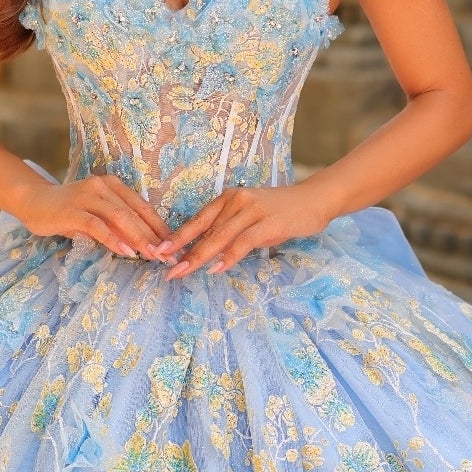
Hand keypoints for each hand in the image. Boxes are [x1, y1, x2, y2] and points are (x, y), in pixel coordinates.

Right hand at [16, 173, 171, 260]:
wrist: (34, 202)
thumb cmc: (69, 211)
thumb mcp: (97, 216)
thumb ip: (117, 226)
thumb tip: (144, 246)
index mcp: (113, 185)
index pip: (142, 207)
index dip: (159, 227)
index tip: (173, 246)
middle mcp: (103, 186)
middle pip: (134, 213)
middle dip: (153, 236)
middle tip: (167, 256)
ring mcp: (87, 197)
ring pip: (119, 217)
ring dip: (138, 238)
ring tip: (152, 256)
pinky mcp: (73, 210)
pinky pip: (97, 226)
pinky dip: (113, 239)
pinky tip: (125, 251)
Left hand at [163, 181, 330, 279]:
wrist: (313, 200)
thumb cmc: (279, 213)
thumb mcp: (249, 219)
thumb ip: (229, 232)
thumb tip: (206, 253)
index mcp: (228, 199)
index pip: (197, 220)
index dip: (178, 237)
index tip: (159, 252)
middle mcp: (236, 200)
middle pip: (204, 230)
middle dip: (183, 251)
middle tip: (167, 270)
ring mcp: (253, 210)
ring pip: (220, 236)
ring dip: (200, 256)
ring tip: (183, 272)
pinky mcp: (269, 222)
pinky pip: (244, 241)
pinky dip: (229, 256)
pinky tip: (217, 268)